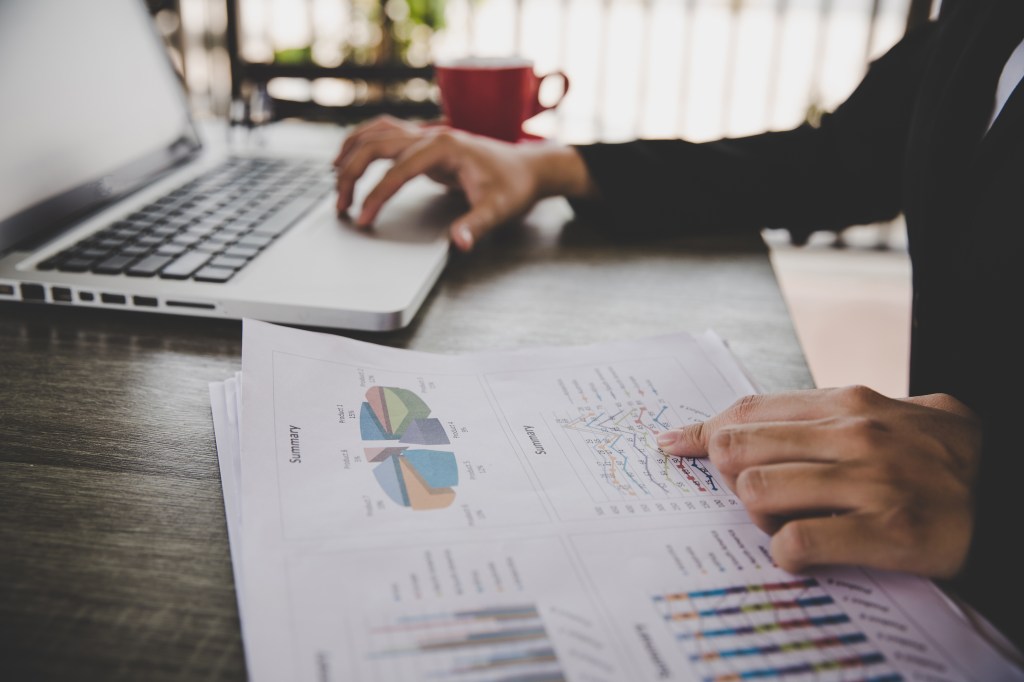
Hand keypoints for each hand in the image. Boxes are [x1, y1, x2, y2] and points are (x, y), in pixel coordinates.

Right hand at [333, 115, 596, 250]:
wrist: (527, 168)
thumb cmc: (513, 187)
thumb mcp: (498, 209)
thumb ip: (476, 225)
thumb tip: (459, 243)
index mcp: (444, 147)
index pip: (398, 170)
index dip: (376, 196)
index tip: (363, 219)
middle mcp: (431, 135)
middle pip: (376, 145)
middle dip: (352, 174)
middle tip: (341, 206)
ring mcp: (426, 135)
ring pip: (375, 134)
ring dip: (351, 154)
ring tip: (335, 182)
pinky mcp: (424, 142)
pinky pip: (383, 135)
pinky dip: (362, 144)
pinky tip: (349, 159)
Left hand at [656, 386, 981, 578]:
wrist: (1011, 493)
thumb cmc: (937, 456)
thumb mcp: (885, 414)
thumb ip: (820, 414)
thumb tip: (738, 423)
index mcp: (848, 403)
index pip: (749, 410)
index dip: (703, 431)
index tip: (673, 445)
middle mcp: (856, 434)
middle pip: (740, 449)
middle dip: (728, 478)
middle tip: (750, 497)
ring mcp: (872, 481)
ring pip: (757, 493)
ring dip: (758, 518)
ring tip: (785, 526)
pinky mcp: (890, 532)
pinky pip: (797, 543)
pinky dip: (785, 553)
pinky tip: (802, 554)